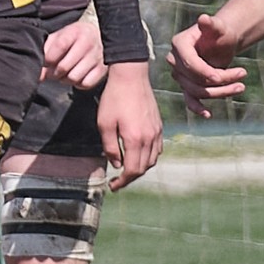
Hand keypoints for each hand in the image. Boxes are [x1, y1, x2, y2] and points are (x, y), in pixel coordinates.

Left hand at [41, 11, 104, 88]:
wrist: (98, 35)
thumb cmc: (73, 38)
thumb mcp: (58, 37)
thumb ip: (45, 52)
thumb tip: (39, 75)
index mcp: (75, 32)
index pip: (60, 46)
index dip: (49, 59)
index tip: (46, 62)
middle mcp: (89, 43)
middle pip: (64, 67)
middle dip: (54, 73)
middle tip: (53, 71)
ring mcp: (98, 57)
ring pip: (74, 78)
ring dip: (65, 79)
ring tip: (65, 73)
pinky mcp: (103, 69)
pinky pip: (86, 84)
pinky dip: (78, 83)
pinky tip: (77, 76)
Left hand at [96, 61, 162, 190]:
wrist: (131, 77)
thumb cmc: (114, 99)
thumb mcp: (104, 124)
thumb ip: (110, 147)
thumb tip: (117, 165)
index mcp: (136, 139)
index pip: (133, 170)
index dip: (123, 182)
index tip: (112, 186)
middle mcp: (150, 137)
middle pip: (144, 168)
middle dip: (130, 178)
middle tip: (117, 181)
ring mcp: (157, 131)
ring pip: (152, 160)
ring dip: (140, 168)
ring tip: (126, 170)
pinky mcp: (159, 125)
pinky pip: (157, 149)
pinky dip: (149, 157)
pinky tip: (138, 155)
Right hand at [167, 13, 248, 116]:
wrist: (221, 41)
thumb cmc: (221, 32)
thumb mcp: (219, 28)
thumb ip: (211, 24)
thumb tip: (203, 19)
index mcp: (179, 45)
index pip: (189, 63)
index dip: (205, 72)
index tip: (222, 76)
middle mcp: (175, 60)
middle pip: (194, 79)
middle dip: (220, 81)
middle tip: (243, 74)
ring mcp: (180, 74)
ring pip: (197, 91)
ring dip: (220, 92)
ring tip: (241, 86)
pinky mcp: (187, 85)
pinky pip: (189, 99)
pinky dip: (198, 108)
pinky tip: (208, 115)